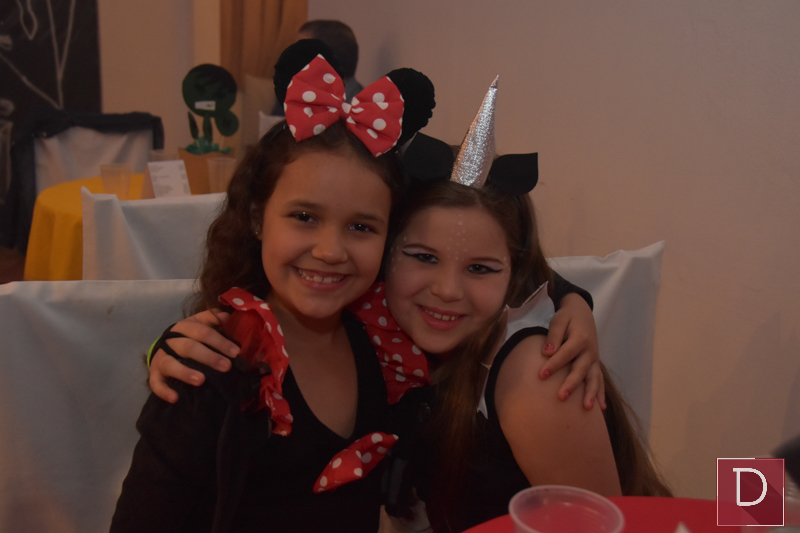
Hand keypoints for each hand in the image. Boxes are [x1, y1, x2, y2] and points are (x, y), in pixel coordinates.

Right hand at [149, 309, 238, 402]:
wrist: (163, 346)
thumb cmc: (190, 336)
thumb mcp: (200, 324)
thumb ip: (213, 319)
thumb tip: (227, 317)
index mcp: (185, 327)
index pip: (203, 332)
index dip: (220, 341)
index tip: (236, 352)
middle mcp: (171, 341)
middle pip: (189, 347)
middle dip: (209, 357)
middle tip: (226, 367)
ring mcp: (161, 358)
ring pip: (170, 364)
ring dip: (185, 373)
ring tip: (201, 380)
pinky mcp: (154, 373)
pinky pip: (156, 383)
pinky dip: (164, 391)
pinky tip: (175, 399)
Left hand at [540, 293, 605, 409]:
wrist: (582, 312)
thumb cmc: (567, 317)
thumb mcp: (559, 320)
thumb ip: (554, 336)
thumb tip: (547, 352)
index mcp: (580, 338)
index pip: (566, 353)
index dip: (554, 364)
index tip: (541, 375)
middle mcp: (590, 350)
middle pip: (581, 369)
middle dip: (571, 384)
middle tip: (561, 397)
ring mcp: (594, 359)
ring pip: (593, 377)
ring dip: (590, 393)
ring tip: (586, 408)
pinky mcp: (594, 364)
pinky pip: (599, 380)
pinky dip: (600, 393)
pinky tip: (600, 408)